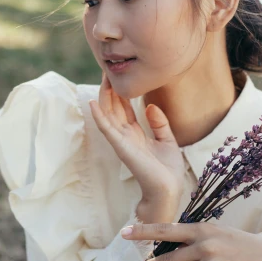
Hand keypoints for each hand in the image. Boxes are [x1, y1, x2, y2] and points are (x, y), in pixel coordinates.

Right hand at [88, 71, 185, 211]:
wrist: (168, 189)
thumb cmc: (167, 170)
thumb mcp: (168, 141)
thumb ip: (159, 123)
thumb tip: (150, 105)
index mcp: (135, 134)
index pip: (124, 109)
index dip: (121, 92)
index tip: (119, 76)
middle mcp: (125, 135)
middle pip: (113, 108)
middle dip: (111, 90)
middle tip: (108, 70)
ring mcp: (121, 141)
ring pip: (108, 114)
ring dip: (104, 97)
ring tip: (103, 79)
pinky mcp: (121, 147)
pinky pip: (107, 128)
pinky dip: (99, 116)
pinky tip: (93, 103)